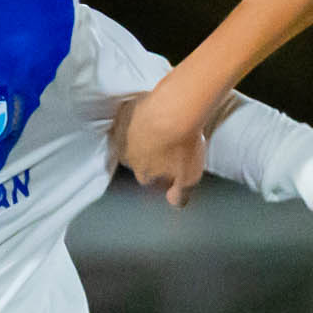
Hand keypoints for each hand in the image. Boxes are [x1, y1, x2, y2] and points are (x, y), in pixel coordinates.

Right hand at [118, 84, 217, 206]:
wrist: (174, 109)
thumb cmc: (182, 143)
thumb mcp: (190, 176)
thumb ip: (179, 194)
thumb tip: (174, 203)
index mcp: (142, 173)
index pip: (147, 178)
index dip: (160, 170)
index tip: (171, 161)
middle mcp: (128, 156)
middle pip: (137, 158)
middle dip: (149, 152)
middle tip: (167, 141)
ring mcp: (123, 134)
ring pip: (130, 139)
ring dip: (142, 135)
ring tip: (160, 126)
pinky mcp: (123, 113)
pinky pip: (127, 119)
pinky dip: (137, 118)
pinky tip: (151, 113)